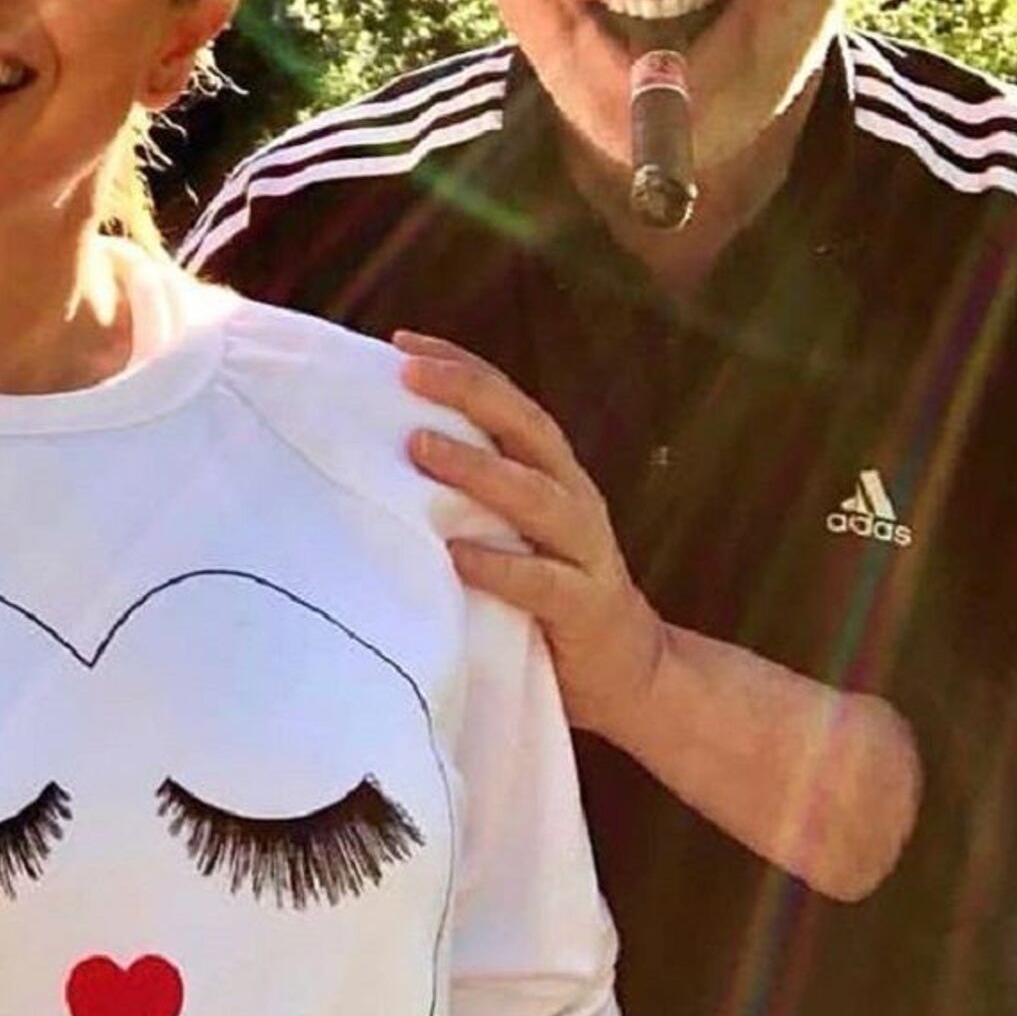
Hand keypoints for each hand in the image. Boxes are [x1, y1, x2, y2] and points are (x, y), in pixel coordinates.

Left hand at [397, 330, 665, 742]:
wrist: (630, 672)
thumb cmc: (544, 589)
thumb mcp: (510, 525)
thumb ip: (470, 490)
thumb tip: (385, 445)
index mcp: (551, 470)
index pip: (506, 400)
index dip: (460, 366)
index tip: (401, 343)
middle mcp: (573, 495)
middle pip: (524, 427)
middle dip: (467, 391)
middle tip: (408, 372)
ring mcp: (585, 550)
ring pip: (534, 496)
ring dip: (476, 468)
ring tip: (419, 446)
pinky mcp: (586, 607)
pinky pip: (542, 582)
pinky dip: (499, 565)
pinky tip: (456, 555)